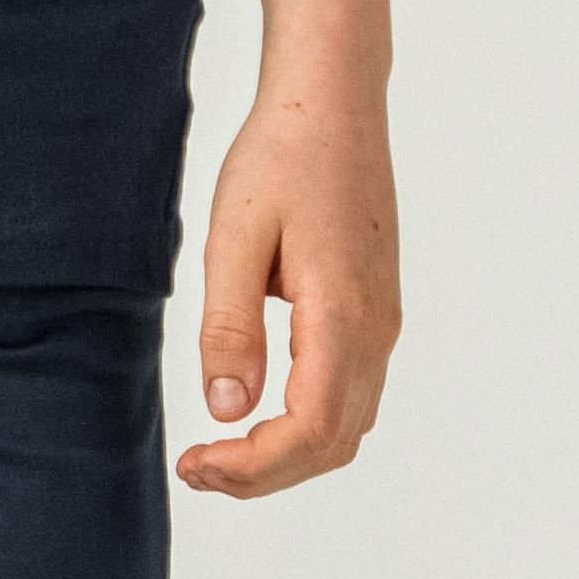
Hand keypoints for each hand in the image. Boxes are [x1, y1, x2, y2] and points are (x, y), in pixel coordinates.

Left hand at [177, 90, 399, 499]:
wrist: (333, 104)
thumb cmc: (281, 158)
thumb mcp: (235, 236)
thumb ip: (230, 326)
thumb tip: (226, 409)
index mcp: (342, 314)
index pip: (310, 430)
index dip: (253, 466)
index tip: (195, 462)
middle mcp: (376, 330)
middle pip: (333, 444)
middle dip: (264, 474)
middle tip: (196, 467)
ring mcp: (383, 323)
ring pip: (348, 427)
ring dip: (287, 456)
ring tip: (219, 449)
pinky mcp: (375, 312)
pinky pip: (352, 396)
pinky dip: (307, 427)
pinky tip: (258, 412)